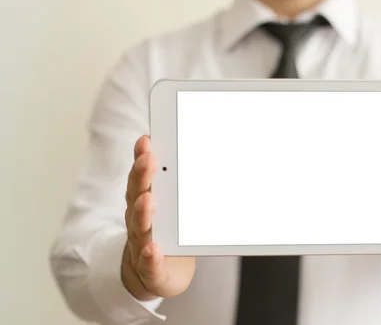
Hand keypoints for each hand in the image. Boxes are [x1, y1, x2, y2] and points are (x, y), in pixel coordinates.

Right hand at [122, 135, 194, 300]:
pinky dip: (150, 256)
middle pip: (137, 195)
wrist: (154, 276)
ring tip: (149, 199)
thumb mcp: (174, 208)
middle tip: (149, 160)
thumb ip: (183, 186)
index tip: (147, 140)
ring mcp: (141, 244)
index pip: (141, 176)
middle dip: (142, 177)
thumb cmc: (167, 236)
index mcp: (145, 201)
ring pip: (139, 227)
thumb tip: (208, 154)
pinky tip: (153, 249)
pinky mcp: (150, 269)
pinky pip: (148, 263)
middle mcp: (139, 220)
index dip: (141, 157)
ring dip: (143, 213)